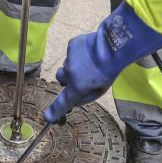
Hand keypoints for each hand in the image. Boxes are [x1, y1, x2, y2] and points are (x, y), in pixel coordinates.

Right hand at [44, 3, 161, 122]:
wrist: (114, 46)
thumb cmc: (110, 70)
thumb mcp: (100, 90)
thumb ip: (85, 96)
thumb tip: (74, 99)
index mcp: (78, 87)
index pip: (63, 102)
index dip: (54, 111)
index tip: (48, 117)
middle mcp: (70, 73)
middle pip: (61, 78)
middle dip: (68, 78)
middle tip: (81, 75)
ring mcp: (69, 58)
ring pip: (67, 64)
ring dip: (75, 65)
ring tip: (90, 61)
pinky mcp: (71, 45)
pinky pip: (72, 52)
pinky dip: (78, 53)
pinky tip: (90, 51)